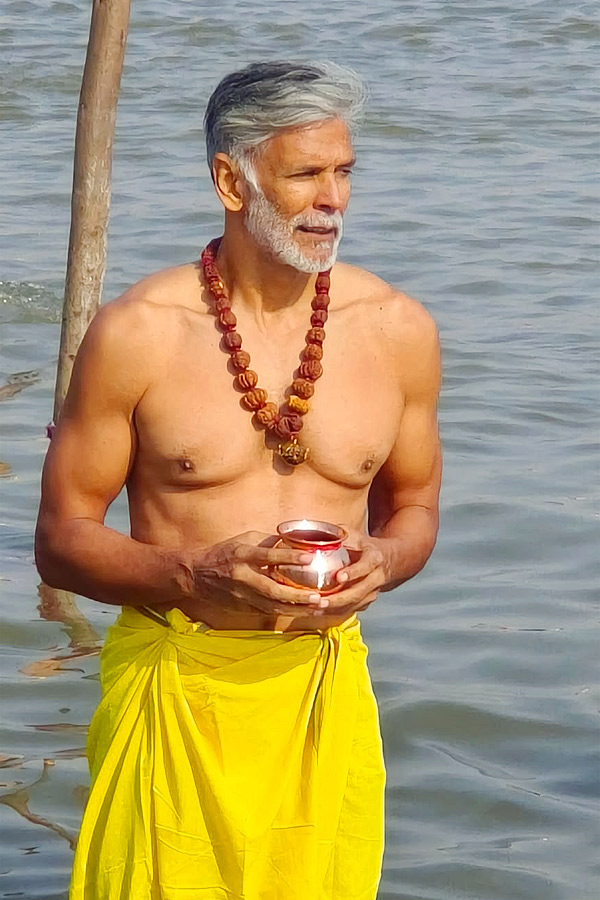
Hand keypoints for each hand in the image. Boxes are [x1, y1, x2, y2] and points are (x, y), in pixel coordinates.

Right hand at [185, 531, 327, 616]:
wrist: (196, 575)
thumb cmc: (224, 553)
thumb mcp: (243, 540)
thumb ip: (267, 542)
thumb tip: (293, 540)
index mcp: (243, 554)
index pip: (268, 555)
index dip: (289, 557)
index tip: (310, 557)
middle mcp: (243, 576)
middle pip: (272, 589)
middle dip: (297, 595)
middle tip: (318, 597)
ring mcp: (242, 595)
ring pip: (272, 606)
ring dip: (296, 609)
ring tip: (318, 607)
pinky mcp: (241, 607)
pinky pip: (267, 611)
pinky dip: (285, 612)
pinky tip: (302, 612)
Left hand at [315, 527, 388, 618]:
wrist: (389, 561)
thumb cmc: (367, 546)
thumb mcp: (358, 536)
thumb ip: (341, 534)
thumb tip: (319, 530)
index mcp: (374, 558)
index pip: (365, 567)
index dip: (353, 572)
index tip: (338, 577)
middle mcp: (376, 577)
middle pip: (358, 592)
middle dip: (338, 598)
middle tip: (320, 601)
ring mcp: (373, 591)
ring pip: (355, 603)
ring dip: (335, 608)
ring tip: (316, 608)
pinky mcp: (368, 601)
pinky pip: (352, 609)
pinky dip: (336, 612)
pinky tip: (320, 612)